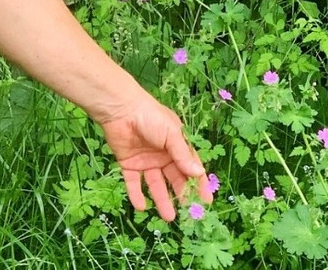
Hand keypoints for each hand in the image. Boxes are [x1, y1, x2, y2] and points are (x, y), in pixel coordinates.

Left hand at [99, 96, 213, 221]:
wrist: (121, 110)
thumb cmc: (152, 117)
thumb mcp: (172, 135)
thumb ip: (182, 155)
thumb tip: (199, 173)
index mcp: (177, 146)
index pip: (191, 168)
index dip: (198, 183)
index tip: (205, 201)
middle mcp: (163, 156)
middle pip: (175, 179)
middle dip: (181, 195)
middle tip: (187, 213)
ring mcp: (146, 161)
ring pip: (156, 184)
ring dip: (161, 200)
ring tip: (168, 217)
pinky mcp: (129, 165)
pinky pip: (134, 183)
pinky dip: (137, 195)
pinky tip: (142, 207)